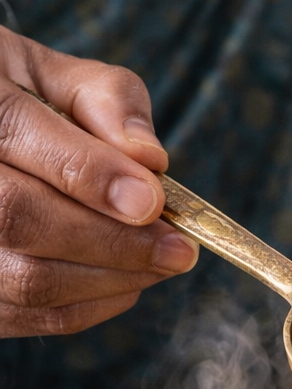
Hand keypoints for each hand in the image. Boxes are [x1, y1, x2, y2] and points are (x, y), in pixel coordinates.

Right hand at [0, 27, 196, 337]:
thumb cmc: (14, 97)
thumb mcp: (50, 73)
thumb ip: (102, 98)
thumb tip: (150, 160)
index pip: (17, 135)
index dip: (89, 173)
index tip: (153, 201)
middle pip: (20, 219)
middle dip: (113, 240)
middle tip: (178, 248)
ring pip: (28, 280)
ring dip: (111, 279)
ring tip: (161, 263)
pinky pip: (29, 315)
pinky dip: (90, 305)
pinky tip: (125, 280)